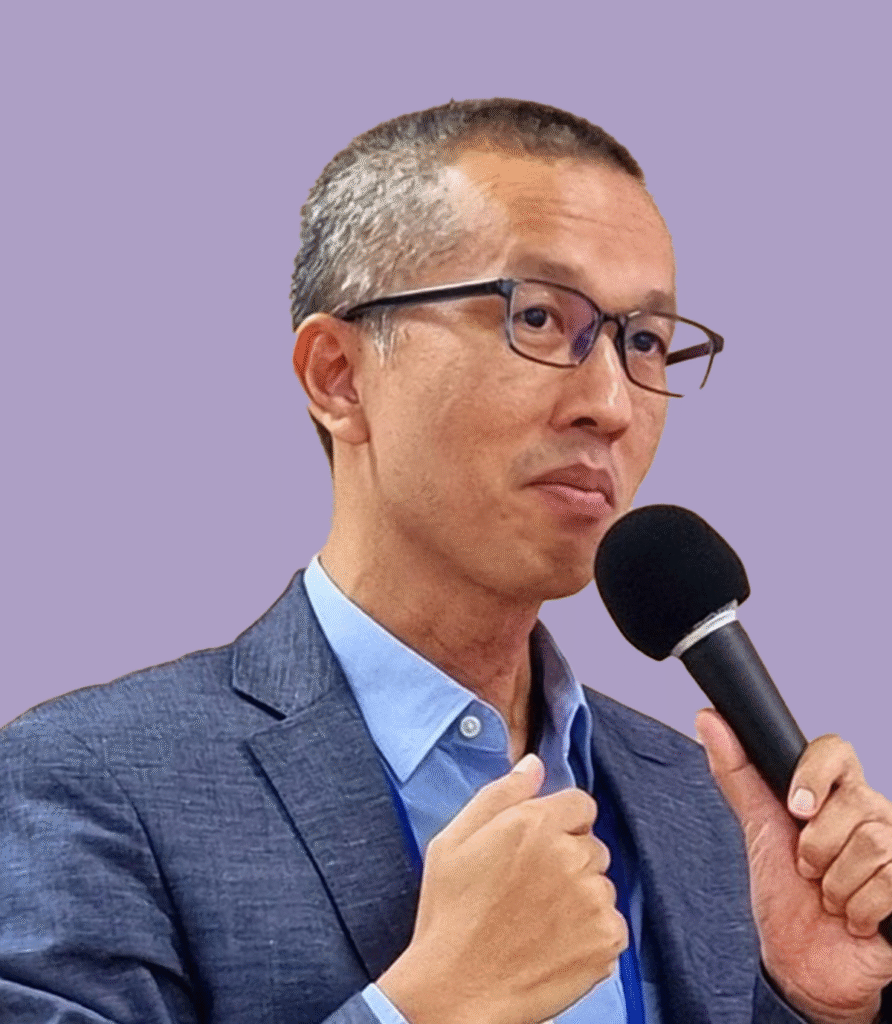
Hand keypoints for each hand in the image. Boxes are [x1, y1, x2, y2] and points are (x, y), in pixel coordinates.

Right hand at [378, 753, 626, 1023]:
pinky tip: (556, 943)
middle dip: (570, 858)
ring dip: (582, 896)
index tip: (541, 846)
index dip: (561, 822)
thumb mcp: (453, 840)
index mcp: (533, 824)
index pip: (580, 803)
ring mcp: (591, 899)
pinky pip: (613, 923)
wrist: (456, 990)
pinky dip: (593, 933)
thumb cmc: (449, 915)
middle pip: (592, 843)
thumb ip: (499, 794)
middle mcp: (569, 855)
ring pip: (602, 884)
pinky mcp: (606, 940)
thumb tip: (534, 764)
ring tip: (540, 920)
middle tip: (533, 888)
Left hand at [696, 708, 891, 1023]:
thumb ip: (736, 772)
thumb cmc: (785, 894)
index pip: (836, 751)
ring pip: (872, 844)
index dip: (815, 774)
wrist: (804, 962)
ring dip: (835, 884)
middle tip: (808, 869)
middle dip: (816, 846)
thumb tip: (707, 721)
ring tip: (829, 897)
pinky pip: (889, 881)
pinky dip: (860, 910)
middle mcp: (872, 815)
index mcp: (836, 794)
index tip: (794, 807)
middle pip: (854, 802)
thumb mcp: (757, 827)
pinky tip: (854, 918)